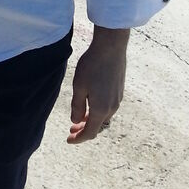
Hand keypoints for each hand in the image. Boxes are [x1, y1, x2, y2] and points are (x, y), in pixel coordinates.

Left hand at [67, 26, 129, 143]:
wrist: (111, 48)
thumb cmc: (92, 65)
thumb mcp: (79, 86)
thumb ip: (77, 106)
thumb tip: (76, 121)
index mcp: (101, 109)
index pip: (90, 132)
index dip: (79, 139)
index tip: (68, 140)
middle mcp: (112, 107)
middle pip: (98, 126)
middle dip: (84, 129)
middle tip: (71, 129)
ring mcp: (118, 99)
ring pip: (104, 117)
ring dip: (91, 120)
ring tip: (80, 116)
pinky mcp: (120, 91)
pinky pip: (108, 107)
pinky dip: (98, 111)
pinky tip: (91, 103)